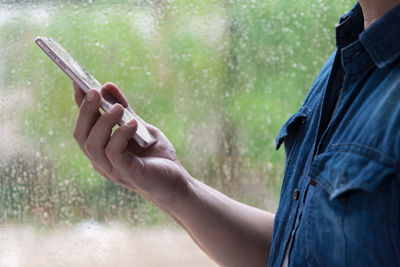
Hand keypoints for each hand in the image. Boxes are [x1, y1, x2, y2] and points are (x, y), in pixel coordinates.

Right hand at [72, 82, 188, 208]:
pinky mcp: (128, 174)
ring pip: (93, 145)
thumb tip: (107, 85)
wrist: (176, 181)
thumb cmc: (157, 156)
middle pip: (81, 135)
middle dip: (85, 111)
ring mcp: (112, 169)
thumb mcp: (139, 127)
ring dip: (103, 122)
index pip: (84, 125)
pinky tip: (132, 124)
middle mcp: (101, 160)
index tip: (78, 82)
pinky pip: (115, 153)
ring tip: (117, 107)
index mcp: (102, 148)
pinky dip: (120, 135)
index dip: (79, 105)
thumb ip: (124, 110)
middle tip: (94, 91)